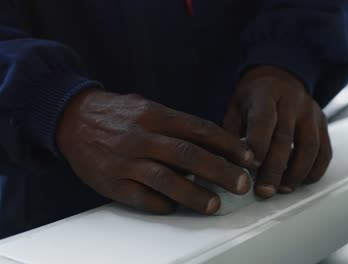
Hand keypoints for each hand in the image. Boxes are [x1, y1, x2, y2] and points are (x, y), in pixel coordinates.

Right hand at [57, 90, 254, 214]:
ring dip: (195, 194)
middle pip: (189, 155)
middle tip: (242, 183)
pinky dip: (161, 204)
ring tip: (215, 204)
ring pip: (167, 179)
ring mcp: (127, 161)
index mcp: (156, 115)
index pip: (200, 129)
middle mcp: (144, 137)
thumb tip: (214, 144)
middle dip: (220, 170)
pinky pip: (141, 197)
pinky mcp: (112, 182)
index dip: (227, 144)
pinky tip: (175, 207)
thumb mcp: (148, 108)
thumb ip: (177, 125)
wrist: (72, 119)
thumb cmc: (118, 114)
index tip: (246, 157)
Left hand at [224, 65, 331, 197]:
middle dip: (274, 169)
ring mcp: (311, 111)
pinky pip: (325, 150)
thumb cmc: (253, 99)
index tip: (251, 167)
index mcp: (265, 94)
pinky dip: (315, 170)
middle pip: (285, 138)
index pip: (264, 120)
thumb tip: (228, 164)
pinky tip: (302, 181)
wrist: (278, 79)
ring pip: (309, 146)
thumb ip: (231, 133)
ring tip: (283, 189)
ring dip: (297, 173)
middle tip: (264, 190)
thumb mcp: (235, 107)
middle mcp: (292, 100)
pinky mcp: (323, 123)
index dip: (259, 146)